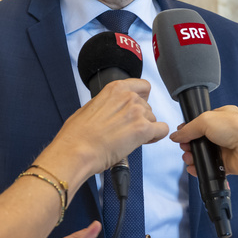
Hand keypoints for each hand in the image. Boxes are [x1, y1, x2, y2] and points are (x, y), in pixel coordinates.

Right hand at [45, 79, 166, 179]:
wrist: (76, 151)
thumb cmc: (76, 135)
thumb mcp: (88, 108)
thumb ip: (106, 104)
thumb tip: (110, 109)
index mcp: (115, 89)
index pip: (143, 86)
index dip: (141, 99)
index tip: (136, 108)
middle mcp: (128, 97)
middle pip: (147, 106)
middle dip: (141, 118)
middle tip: (127, 130)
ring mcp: (137, 113)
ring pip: (154, 119)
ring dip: (146, 129)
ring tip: (129, 139)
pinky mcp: (143, 130)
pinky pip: (162, 130)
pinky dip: (156, 137)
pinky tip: (144, 141)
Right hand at [171, 105, 237, 176]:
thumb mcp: (206, 120)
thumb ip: (188, 129)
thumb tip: (176, 135)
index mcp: (221, 117)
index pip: (200, 124)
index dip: (188, 130)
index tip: (180, 136)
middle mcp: (224, 133)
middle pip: (200, 141)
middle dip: (189, 145)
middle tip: (184, 148)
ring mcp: (226, 149)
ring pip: (204, 155)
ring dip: (193, 157)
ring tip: (188, 158)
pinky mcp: (228, 164)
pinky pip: (211, 168)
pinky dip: (201, 169)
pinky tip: (194, 168)